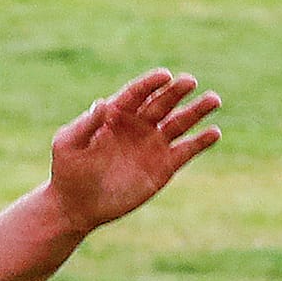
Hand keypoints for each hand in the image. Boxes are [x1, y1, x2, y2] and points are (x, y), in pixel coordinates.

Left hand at [47, 71, 220, 232]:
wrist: (77, 205)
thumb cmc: (68, 171)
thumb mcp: (69, 144)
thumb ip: (86, 124)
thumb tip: (102, 102)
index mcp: (115, 114)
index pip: (137, 93)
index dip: (151, 83)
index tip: (165, 75)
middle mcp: (138, 125)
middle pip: (162, 102)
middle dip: (176, 91)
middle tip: (190, 82)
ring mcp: (153, 145)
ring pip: (179, 123)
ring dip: (196, 111)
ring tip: (213, 100)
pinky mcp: (164, 167)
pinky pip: (185, 150)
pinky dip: (200, 142)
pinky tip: (213, 133)